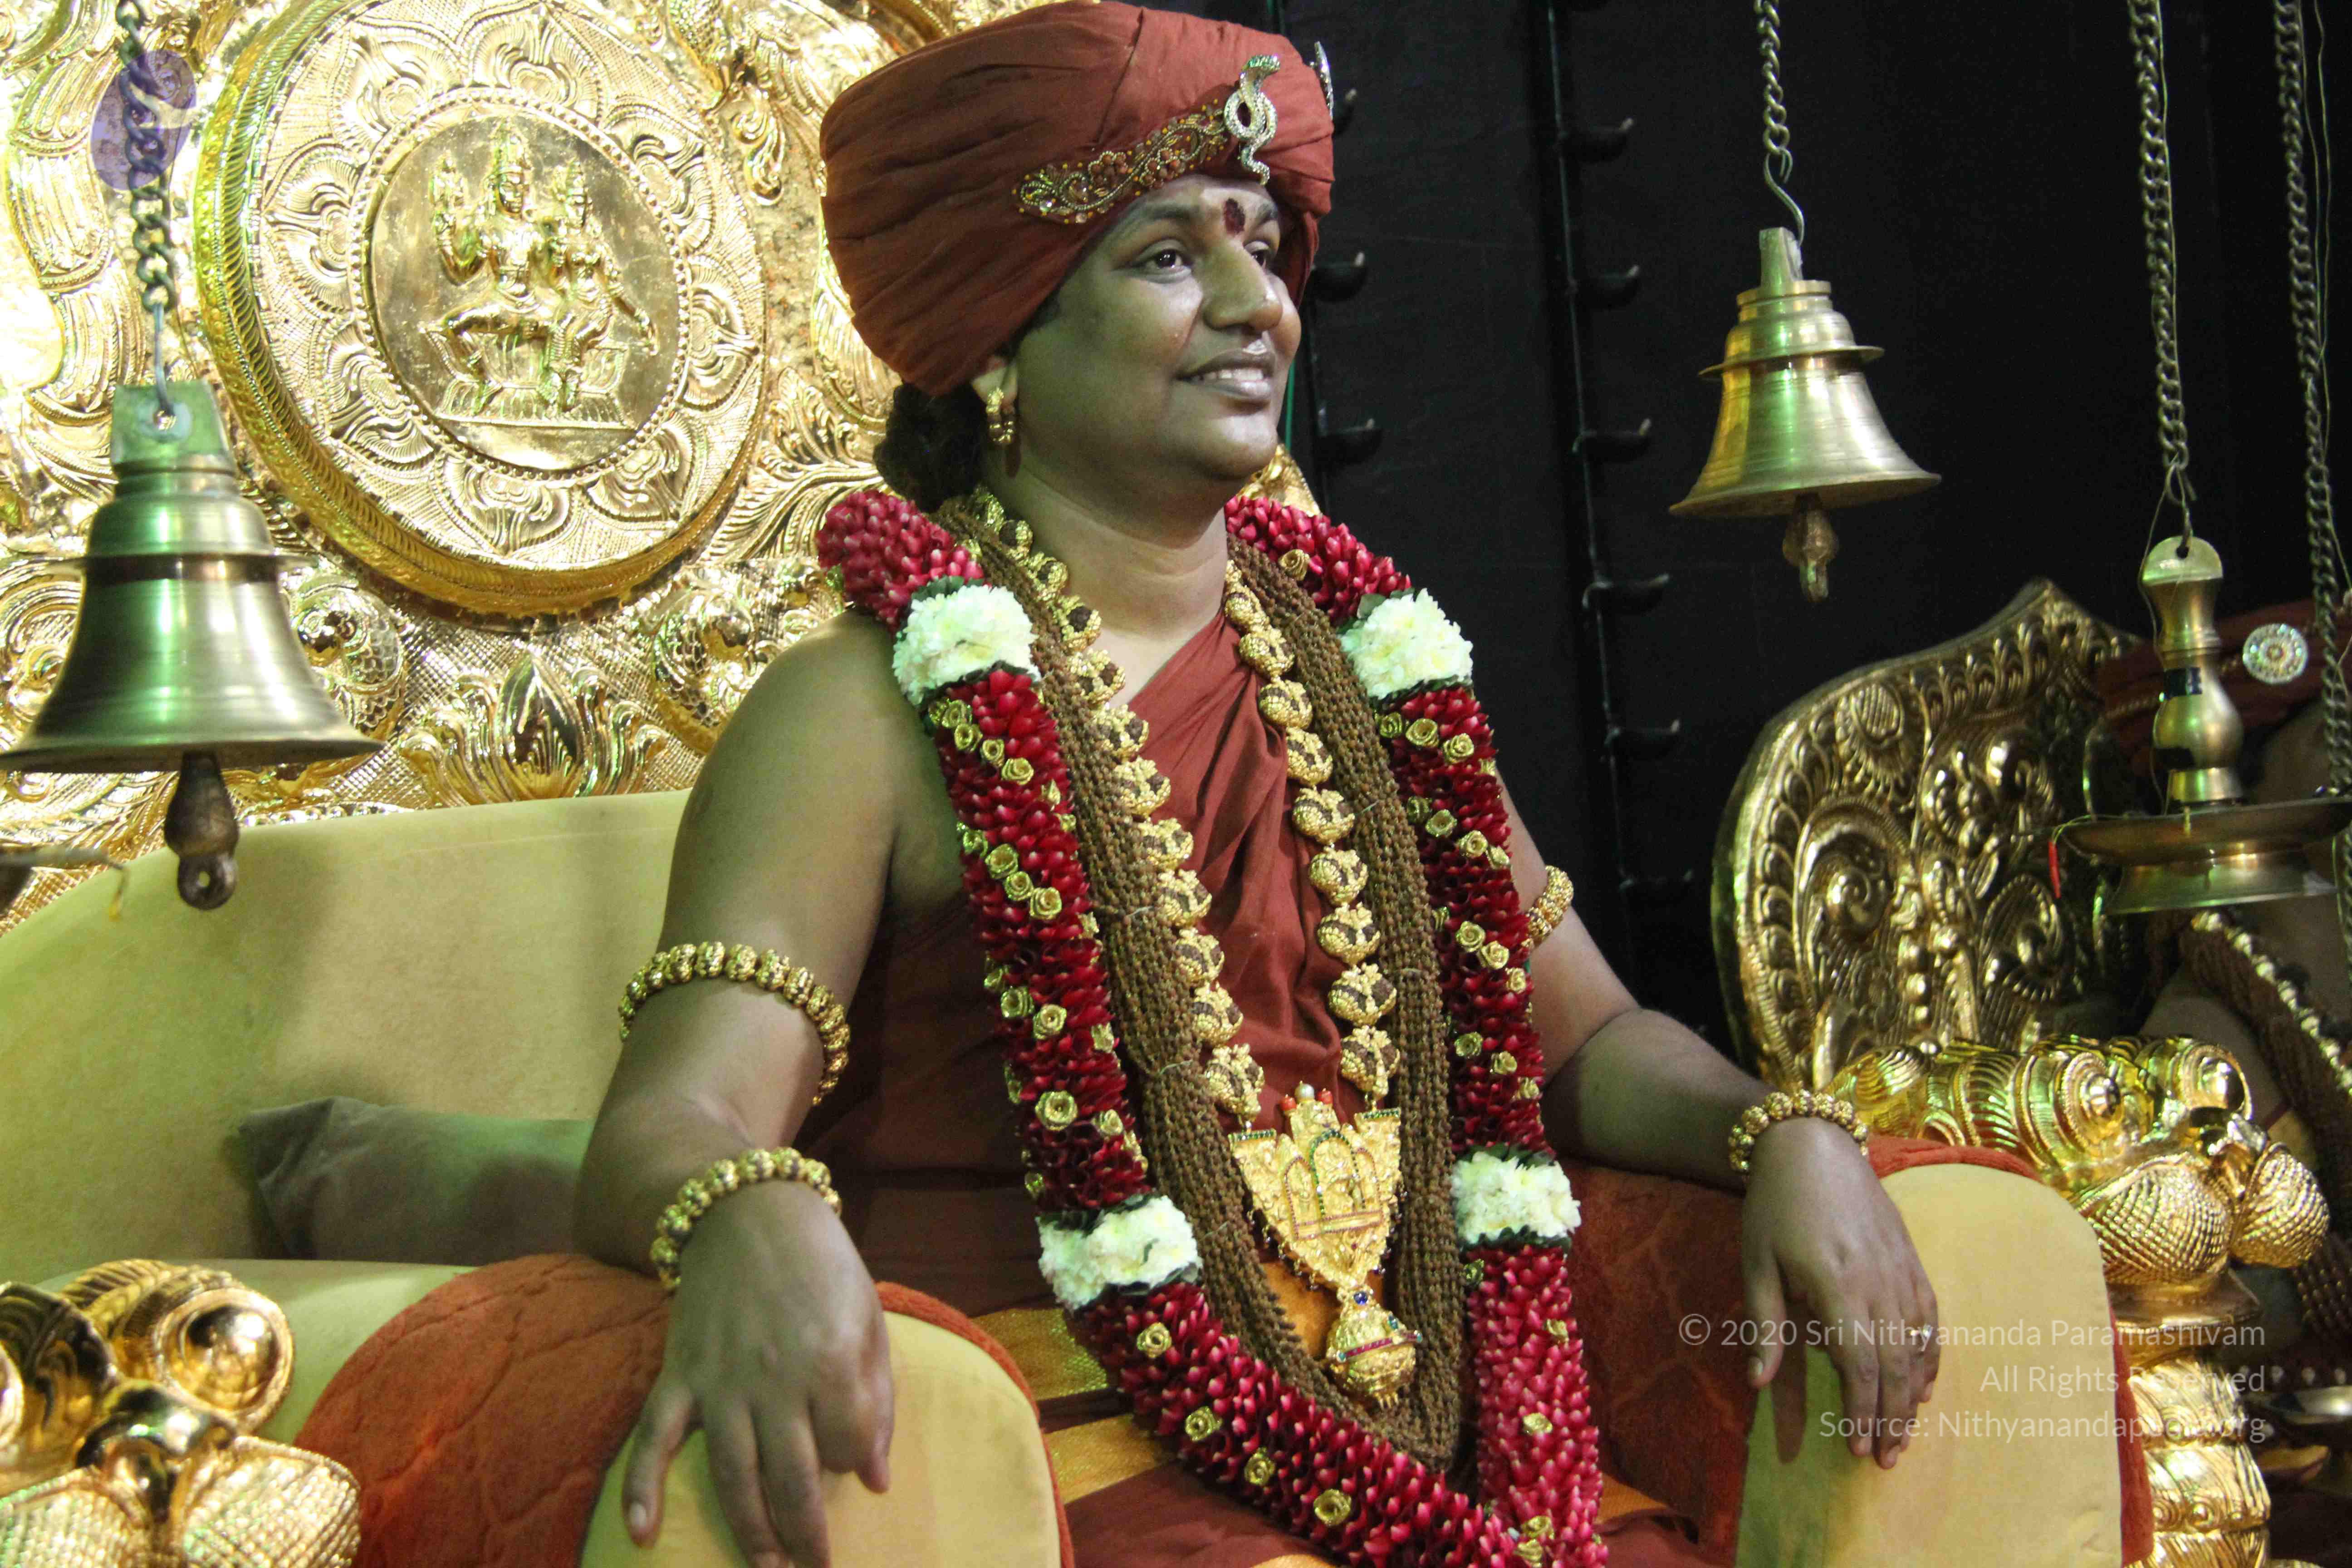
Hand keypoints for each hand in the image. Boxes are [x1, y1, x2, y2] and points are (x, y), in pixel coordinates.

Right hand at [624, 1180, 892, 1566]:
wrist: (745, 1210)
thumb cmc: (820, 1264)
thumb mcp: (869, 1318)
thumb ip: (876, 1400)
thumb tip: (874, 1480)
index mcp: (831, 1362)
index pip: (846, 1447)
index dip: (852, 1462)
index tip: (851, 1463)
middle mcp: (776, 1381)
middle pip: (792, 1481)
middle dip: (807, 1538)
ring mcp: (721, 1382)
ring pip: (733, 1478)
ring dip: (751, 1534)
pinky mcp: (678, 1376)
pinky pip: (655, 1440)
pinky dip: (642, 1489)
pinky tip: (642, 1535)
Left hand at [1739, 1117, 1938, 1468]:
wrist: (1812, 1147)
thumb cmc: (1775, 1206)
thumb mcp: (1757, 1264)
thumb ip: (1764, 1325)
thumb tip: (1758, 1383)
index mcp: (1838, 1285)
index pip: (1859, 1364)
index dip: (1861, 1411)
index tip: (1855, 1447)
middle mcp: (1879, 1282)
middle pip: (1893, 1365)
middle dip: (1890, 1417)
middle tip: (1885, 1459)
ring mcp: (1902, 1270)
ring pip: (1916, 1346)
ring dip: (1912, 1394)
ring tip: (1903, 1434)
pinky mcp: (1912, 1260)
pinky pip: (1930, 1317)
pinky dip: (1930, 1355)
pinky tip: (1923, 1384)